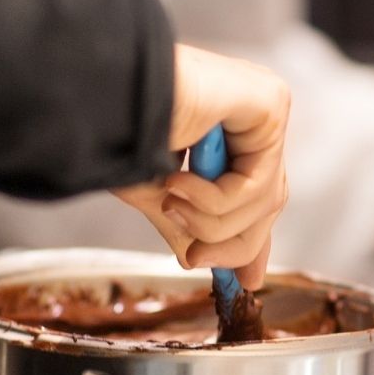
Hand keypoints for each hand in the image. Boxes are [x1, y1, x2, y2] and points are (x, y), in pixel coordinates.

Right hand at [114, 44, 289, 288]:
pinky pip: (260, 181)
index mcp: (225, 130)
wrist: (103, 91)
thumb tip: (197, 258)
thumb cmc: (114, 127)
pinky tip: (180, 183)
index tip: (246, 282)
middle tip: (193, 259)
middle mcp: (250, 115)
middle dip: (230, 243)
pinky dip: (217, 200)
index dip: (252, 242)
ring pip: (265, 200)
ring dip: (213, 222)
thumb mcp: (152, 192)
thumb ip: (183, 223)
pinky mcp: (270, 101)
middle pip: (266, 204)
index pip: (255, 194)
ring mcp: (264, 106)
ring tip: (171, 206)